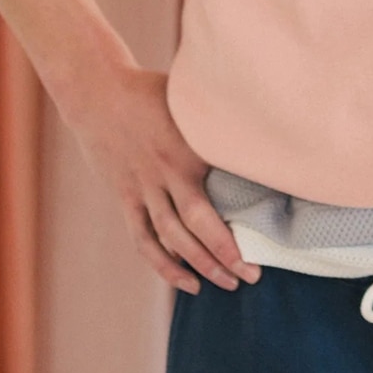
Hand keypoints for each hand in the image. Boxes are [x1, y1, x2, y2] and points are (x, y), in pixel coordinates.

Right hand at [56, 61, 260, 296]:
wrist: (97, 90)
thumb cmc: (152, 89)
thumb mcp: (191, 98)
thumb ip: (220, 117)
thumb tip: (262, 123)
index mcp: (193, 146)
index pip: (228, 188)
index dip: (250, 213)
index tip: (274, 233)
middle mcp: (169, 171)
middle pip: (201, 223)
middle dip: (228, 254)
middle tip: (254, 275)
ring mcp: (144, 187)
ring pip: (173, 237)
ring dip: (201, 265)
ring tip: (228, 283)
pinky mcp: (125, 196)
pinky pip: (144, 238)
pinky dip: (164, 264)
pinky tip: (187, 281)